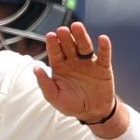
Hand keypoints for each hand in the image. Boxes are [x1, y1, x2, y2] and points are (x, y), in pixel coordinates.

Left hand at [33, 23, 130, 137]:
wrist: (93, 112)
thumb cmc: (71, 104)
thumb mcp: (55, 98)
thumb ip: (45, 84)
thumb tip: (35, 68)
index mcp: (60, 65)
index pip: (55, 52)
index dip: (53, 44)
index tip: (51, 36)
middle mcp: (73, 60)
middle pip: (69, 45)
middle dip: (66, 37)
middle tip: (62, 30)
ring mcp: (88, 62)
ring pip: (84, 46)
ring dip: (81, 36)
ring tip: (77, 26)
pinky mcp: (103, 67)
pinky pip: (104, 55)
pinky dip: (104, 47)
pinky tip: (103, 39)